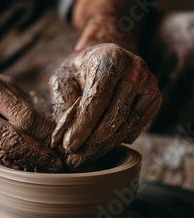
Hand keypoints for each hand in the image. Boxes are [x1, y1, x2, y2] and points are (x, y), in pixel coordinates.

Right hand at [0, 66, 61, 171]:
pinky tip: (12, 159)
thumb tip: (48, 123)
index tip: (59, 141)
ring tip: (40, 163)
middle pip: (11, 139)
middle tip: (56, 163)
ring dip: (21, 160)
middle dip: (38, 154)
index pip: (22, 116)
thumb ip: (19, 98)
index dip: (45, 132)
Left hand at [50, 43, 161, 167]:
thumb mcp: (63, 79)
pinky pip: (136, 127)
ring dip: (103, 147)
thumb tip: (63, 139)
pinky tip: (101, 146)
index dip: (82, 126)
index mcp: (110, 58)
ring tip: (84, 158)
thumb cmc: (80, 70)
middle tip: (74, 160)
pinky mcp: (155, 97)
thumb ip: (63, 104)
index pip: (97, 99)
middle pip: (114, 116)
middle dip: (92, 143)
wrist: (107, 57)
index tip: (68, 147)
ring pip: (126, 125)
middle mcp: (135, 69)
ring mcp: (149, 83)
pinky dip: (118, 140)